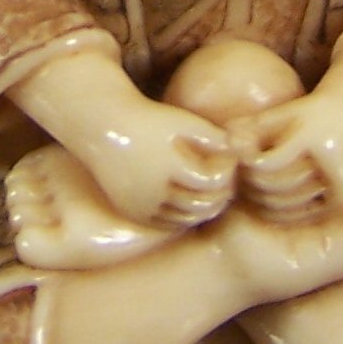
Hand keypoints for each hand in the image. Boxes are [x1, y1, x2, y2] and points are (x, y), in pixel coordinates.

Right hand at [81, 92, 236, 229]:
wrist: (103, 128)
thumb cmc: (148, 119)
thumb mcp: (182, 121)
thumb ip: (213, 136)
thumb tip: (239, 153)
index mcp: (168, 165)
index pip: (211, 182)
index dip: (227, 174)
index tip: (230, 162)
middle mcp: (153, 191)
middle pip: (201, 204)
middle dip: (220, 195)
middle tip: (227, 182)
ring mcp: (141, 205)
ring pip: (185, 219)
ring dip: (204, 209)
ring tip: (212, 191)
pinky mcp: (133, 213)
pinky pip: (166, 223)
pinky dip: (184, 216)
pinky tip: (192, 200)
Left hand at [229, 90, 342, 222]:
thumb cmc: (317, 109)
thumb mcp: (287, 111)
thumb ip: (255, 125)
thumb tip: (224, 140)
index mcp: (315, 138)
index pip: (270, 163)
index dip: (247, 165)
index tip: (236, 161)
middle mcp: (332, 165)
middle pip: (278, 187)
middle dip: (251, 186)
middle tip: (234, 181)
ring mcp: (340, 185)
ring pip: (289, 204)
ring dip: (263, 201)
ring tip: (247, 191)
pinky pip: (305, 213)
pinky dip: (283, 211)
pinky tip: (267, 202)